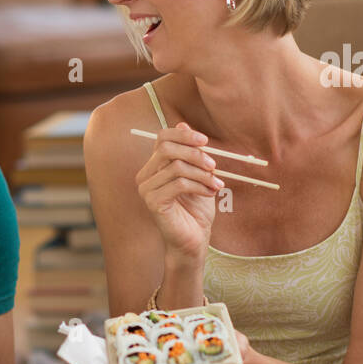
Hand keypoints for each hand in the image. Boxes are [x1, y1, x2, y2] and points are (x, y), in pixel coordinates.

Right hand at [136, 121, 222, 258]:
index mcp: (153, 166)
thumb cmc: (196, 209)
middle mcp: (145, 176)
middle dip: (195, 153)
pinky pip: (179, 184)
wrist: (194, 240)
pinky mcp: (153, 202)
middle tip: (214, 165)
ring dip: (203, 174)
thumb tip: (183, 123)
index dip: (183, 135)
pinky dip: (200, 186)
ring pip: (176, 167)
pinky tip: (211, 193)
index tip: (205, 141)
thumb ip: (191, 152)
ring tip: (217, 184)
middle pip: (166, 148)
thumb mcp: (198, 175)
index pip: (161, 138)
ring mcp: (146, 189)